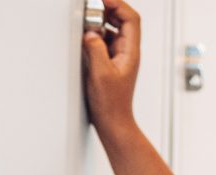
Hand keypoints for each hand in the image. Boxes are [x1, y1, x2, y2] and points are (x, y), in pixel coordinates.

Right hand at [81, 1, 141, 135]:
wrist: (113, 122)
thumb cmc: (111, 104)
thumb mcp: (100, 73)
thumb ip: (95, 48)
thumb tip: (90, 31)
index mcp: (131, 52)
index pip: (131, 18)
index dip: (117, 4)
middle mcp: (128, 51)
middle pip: (123, 19)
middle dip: (107, 9)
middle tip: (90, 8)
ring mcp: (120, 56)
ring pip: (112, 29)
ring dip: (100, 21)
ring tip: (86, 22)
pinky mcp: (110, 61)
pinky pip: (104, 40)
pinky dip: (95, 34)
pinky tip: (85, 37)